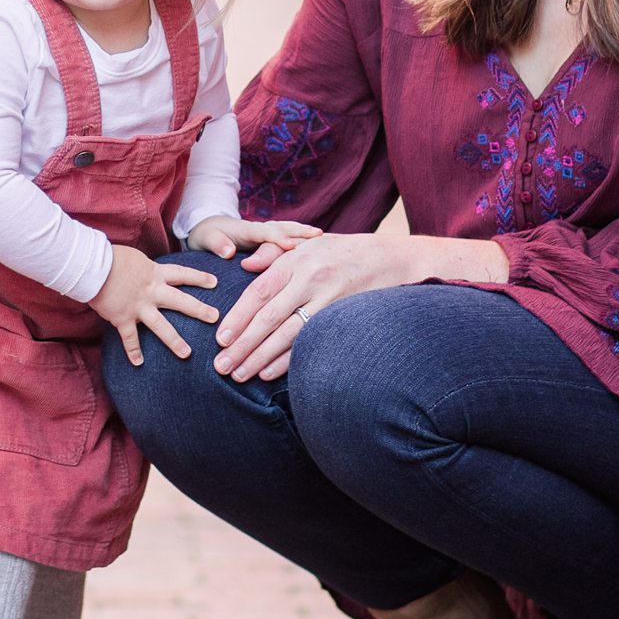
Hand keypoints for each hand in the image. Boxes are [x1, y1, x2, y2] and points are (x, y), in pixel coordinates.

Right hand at [90, 244, 218, 366]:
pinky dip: (133, 352)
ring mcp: (138, 307)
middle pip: (180, 301)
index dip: (199, 278)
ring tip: (187, 354)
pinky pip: (130, 339)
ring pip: (161, 326)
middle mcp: (150, 291)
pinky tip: (138, 363)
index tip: (215, 283)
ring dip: (174, 341)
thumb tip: (148, 271)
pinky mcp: (122, 318)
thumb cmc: (109, 257)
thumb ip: (144, 268)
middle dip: (199, 310)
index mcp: (154, 273)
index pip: (182, 274)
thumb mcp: (134, 258)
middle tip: (215, 318)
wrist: (91, 266)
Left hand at [183, 214, 322, 260]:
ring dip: (309, 237)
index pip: (266, 232)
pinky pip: (295, 243)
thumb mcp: (207, 239)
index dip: (278, 238)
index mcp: (249, 229)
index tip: (290, 245)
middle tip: (320, 237)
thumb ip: (217, 244)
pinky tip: (324, 250)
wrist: (212, 228)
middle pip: (286, 230)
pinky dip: (309, 244)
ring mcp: (273, 235)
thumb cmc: (209, 235)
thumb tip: (228, 251)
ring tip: (326, 241)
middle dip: (301, 233)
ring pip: (294, 234)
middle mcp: (265, 230)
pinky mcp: (278, 244)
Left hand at [215, 233, 509, 381]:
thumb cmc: (347, 252)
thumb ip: (276, 254)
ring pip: (287, 333)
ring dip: (259, 357)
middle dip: (242, 344)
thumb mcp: (311, 244)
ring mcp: (329, 297)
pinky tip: (268, 373)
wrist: (398, 258)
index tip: (220, 338)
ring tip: (238, 374)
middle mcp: (310, 277)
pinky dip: (288, 360)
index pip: (258, 290)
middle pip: (268, 316)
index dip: (237, 316)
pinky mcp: (345, 314)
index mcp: (296, 259)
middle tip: (220, 366)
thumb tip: (246, 265)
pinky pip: (311, 341)